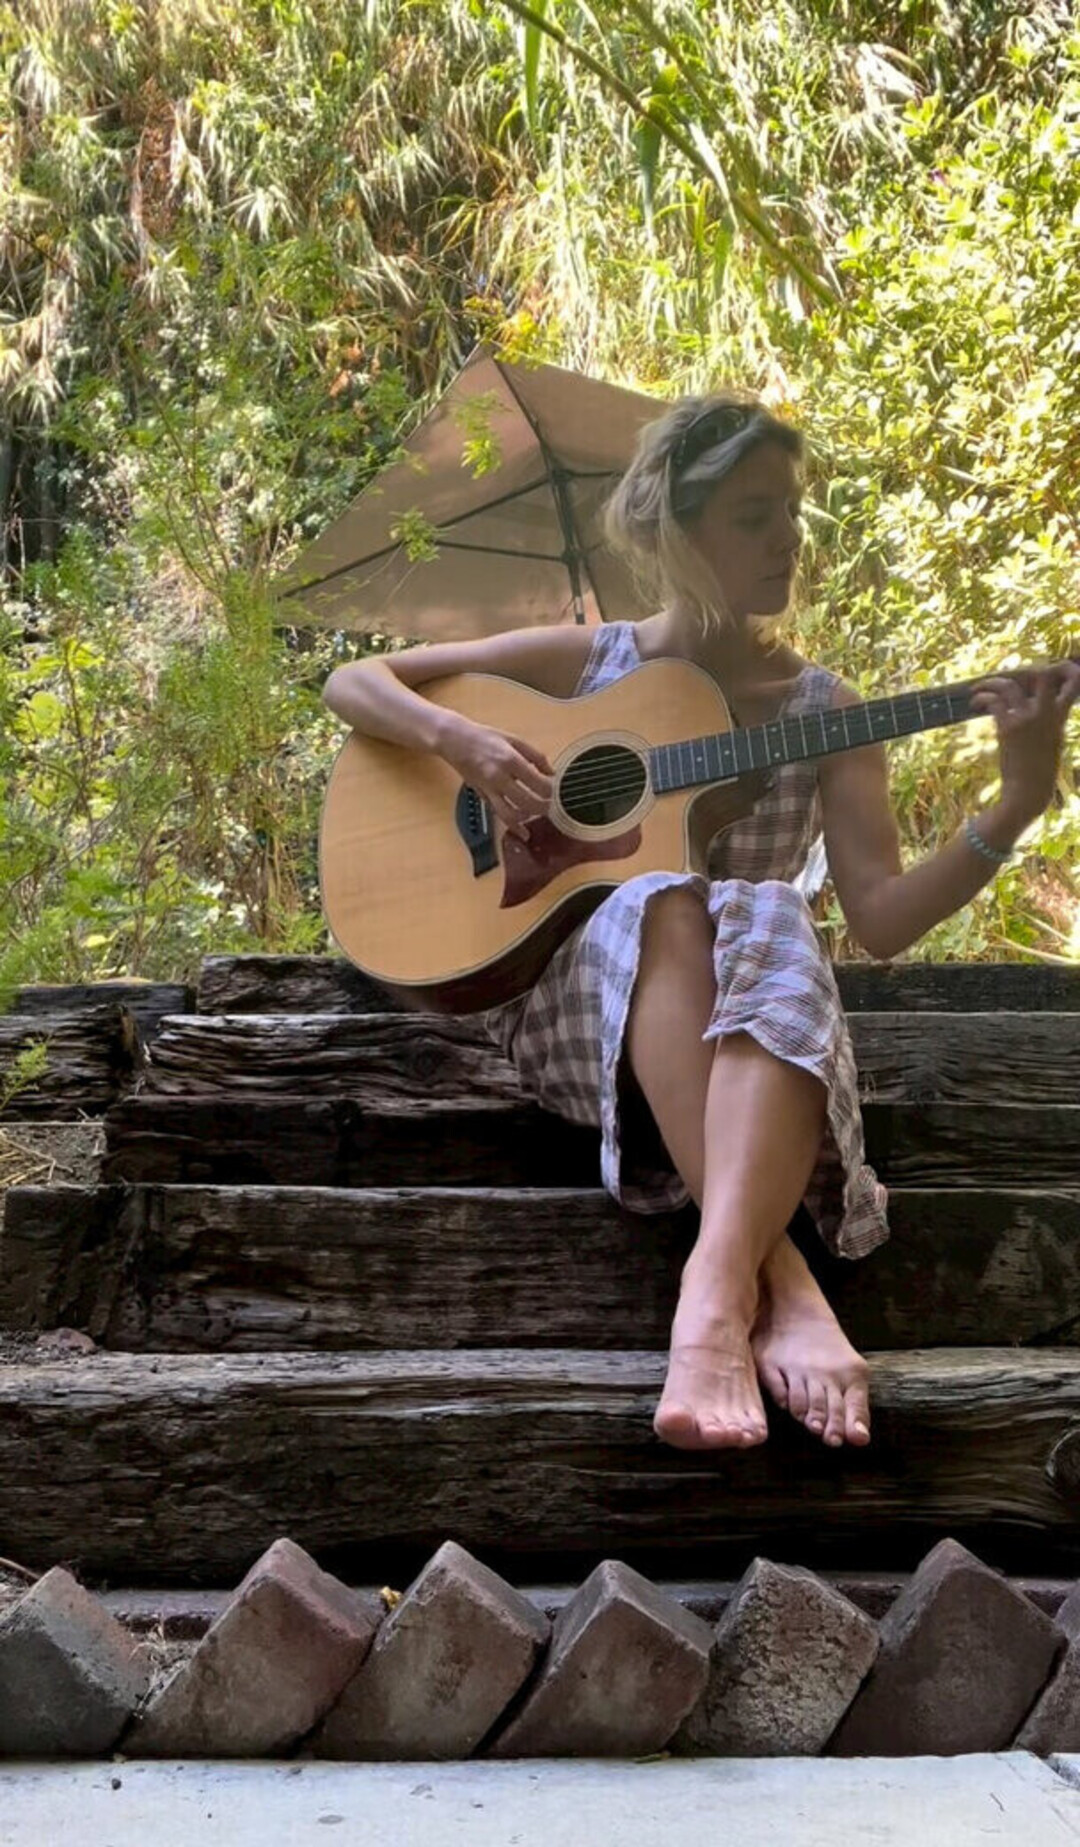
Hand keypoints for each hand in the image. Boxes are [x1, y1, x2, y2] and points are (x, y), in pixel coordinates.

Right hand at [441, 720, 553, 838]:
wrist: (455, 741)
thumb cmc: (485, 737)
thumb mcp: (514, 740)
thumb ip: (535, 756)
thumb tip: (552, 773)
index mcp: (510, 760)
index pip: (537, 783)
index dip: (550, 790)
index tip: (555, 790)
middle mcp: (499, 777)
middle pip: (527, 802)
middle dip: (543, 808)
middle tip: (550, 806)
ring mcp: (488, 789)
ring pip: (509, 814)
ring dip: (526, 820)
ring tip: (536, 816)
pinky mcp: (481, 796)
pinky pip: (498, 814)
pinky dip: (511, 824)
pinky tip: (521, 830)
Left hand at [969, 660, 1079, 824]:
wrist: (1028, 791)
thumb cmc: (1039, 772)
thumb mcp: (1052, 742)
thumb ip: (1048, 722)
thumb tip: (1032, 709)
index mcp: (1060, 716)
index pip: (1074, 683)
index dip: (1063, 670)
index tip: (1049, 668)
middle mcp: (1046, 713)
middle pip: (1041, 674)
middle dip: (1024, 670)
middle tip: (1008, 676)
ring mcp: (1027, 718)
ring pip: (1008, 685)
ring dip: (991, 683)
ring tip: (978, 687)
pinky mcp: (1008, 727)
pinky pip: (993, 702)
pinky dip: (981, 698)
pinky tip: (974, 703)